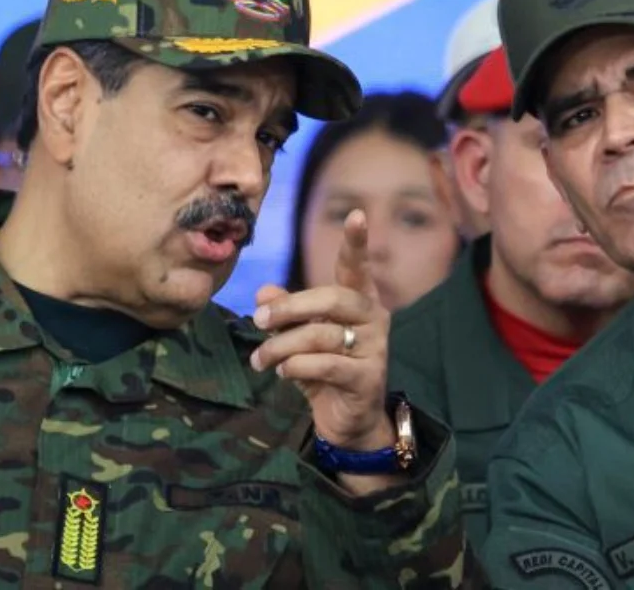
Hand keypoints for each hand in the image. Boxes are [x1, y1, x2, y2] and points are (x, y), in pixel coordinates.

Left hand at [250, 209, 393, 451]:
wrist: (348, 421)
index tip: (358, 214)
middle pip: (332, 298)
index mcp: (358, 301)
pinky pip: (326, 364)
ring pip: (321, 335)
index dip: (357, 242)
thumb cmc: (325, 370)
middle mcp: (373, 319)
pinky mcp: (367, 378)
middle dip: (289, 307)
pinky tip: (283, 373)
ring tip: (261, 360)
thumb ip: (286, 312)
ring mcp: (374, 348)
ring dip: (281, 347)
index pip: (356, 267)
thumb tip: (262, 291)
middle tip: (258, 320)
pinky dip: (297, 367)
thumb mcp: (300, 337)